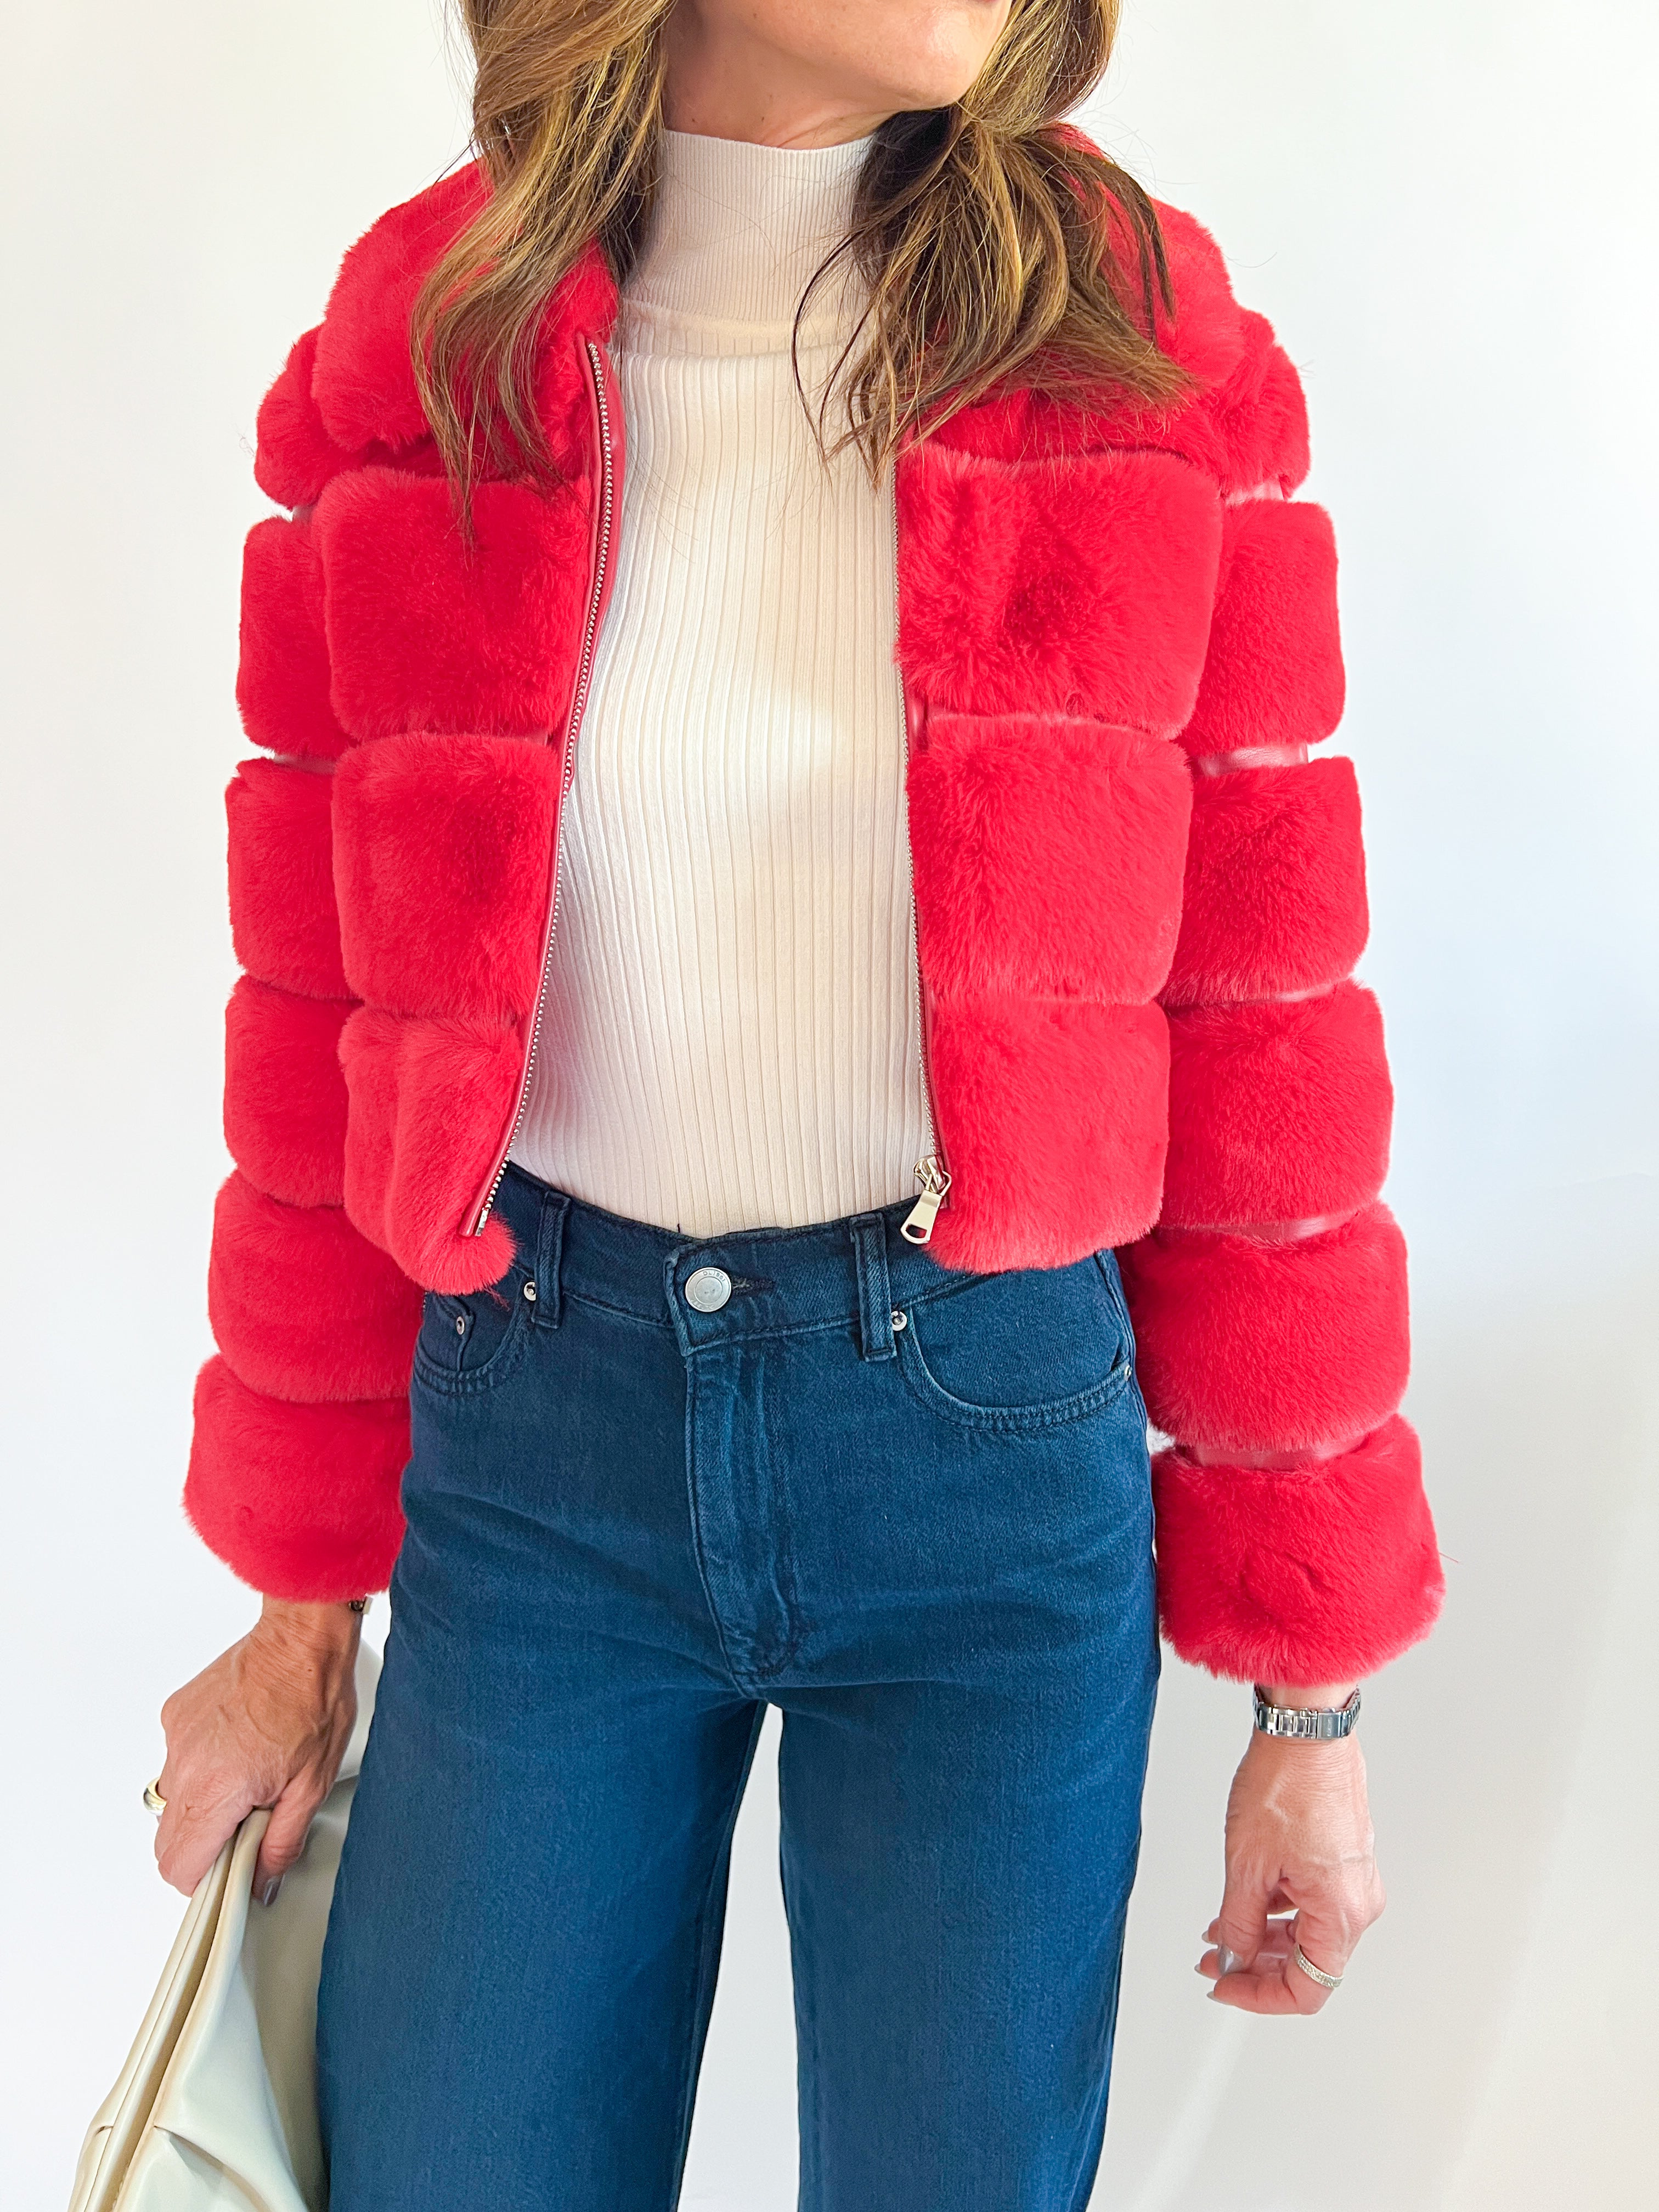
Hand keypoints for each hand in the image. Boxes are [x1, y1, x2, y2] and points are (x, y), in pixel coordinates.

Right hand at [154, 1600, 361, 1902]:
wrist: (301, 1639)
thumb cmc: (313, 1699)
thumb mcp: (312, 1785)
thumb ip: (281, 1843)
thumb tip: (262, 1881)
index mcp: (216, 1789)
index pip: (177, 1866)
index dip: (203, 1879)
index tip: (229, 1870)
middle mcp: (185, 1764)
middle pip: (167, 1840)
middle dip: (202, 1846)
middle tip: (244, 1825)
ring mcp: (176, 1736)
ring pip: (170, 1799)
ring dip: (201, 1803)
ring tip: (247, 1778)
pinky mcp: (176, 1713)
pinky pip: (176, 1758)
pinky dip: (200, 1765)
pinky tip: (237, 1746)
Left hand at [1196, 1683, 1384, 2014]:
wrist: (1305, 1729)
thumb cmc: (1286, 1782)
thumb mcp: (1248, 1865)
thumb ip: (1239, 1923)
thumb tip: (1232, 1958)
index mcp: (1342, 1912)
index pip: (1307, 1989)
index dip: (1259, 1996)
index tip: (1224, 1986)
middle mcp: (1357, 1901)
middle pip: (1308, 1963)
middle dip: (1256, 1967)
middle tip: (1214, 1960)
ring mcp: (1353, 1878)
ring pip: (1307, 1932)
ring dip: (1263, 1937)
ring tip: (1221, 1930)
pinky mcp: (1344, 1858)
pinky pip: (1311, 1902)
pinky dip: (1277, 1909)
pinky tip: (1245, 1902)